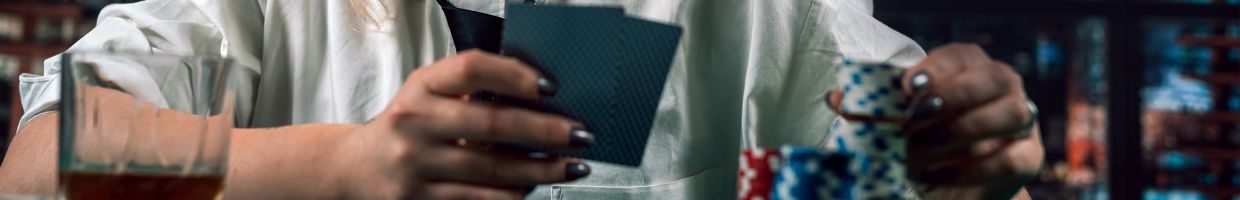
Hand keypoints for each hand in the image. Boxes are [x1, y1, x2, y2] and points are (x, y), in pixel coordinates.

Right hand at [332, 50, 593, 198]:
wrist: (355, 169)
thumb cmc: (409, 126)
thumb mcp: (428, 96)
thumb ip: (472, 92)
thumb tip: (542, 99)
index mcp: (421, 86)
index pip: (471, 68)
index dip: (514, 74)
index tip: (550, 87)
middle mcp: (414, 121)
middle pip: (491, 123)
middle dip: (545, 130)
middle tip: (580, 134)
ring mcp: (414, 163)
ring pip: (491, 168)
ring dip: (540, 169)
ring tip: (571, 166)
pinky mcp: (419, 198)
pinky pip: (479, 198)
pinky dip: (513, 193)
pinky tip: (533, 187)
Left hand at [900, 43, 1043, 198]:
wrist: (947, 183)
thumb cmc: (924, 140)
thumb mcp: (905, 121)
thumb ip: (893, 107)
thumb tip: (859, 102)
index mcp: (973, 69)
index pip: (964, 55)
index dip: (938, 67)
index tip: (909, 86)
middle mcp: (1004, 88)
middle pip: (997, 76)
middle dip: (955, 95)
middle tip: (916, 115)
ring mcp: (1022, 122)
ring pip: (1013, 113)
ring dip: (964, 129)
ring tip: (922, 147)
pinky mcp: (1029, 157)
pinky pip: (1011, 159)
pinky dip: (970, 169)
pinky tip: (936, 175)